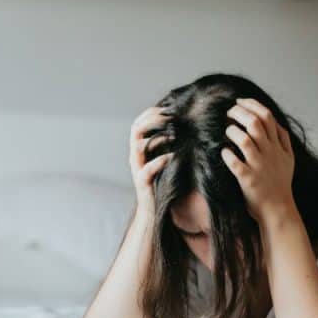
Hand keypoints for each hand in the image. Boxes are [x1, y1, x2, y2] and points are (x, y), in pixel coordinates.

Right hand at [129, 106, 173, 220]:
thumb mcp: (164, 159)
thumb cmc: (162, 183)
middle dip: (152, 119)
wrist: (152, 210)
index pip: (138, 123)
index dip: (151, 112)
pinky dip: (160, 160)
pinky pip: (147, 169)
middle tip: (169, 115)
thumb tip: (182, 126)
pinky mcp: (143, 182)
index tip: (168, 107)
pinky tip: (172, 156)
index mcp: (139, 149)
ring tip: (173, 134)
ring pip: (137, 146)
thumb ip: (167, 144)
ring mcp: (137, 169)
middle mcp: (135, 156)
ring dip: (155, 136)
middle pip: (135, 129)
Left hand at [221, 98, 295, 223]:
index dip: (251, 105)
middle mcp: (269, 153)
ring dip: (232, 131)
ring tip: (227, 131)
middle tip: (228, 112)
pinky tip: (224, 152)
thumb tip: (276, 122)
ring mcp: (259, 166)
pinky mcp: (248, 180)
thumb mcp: (288, 159)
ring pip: (244, 140)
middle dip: (238, 112)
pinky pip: (234, 163)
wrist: (278, 210)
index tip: (239, 101)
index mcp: (277, 146)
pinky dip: (227, 155)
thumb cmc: (280, 184)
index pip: (267, 116)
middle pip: (255, 123)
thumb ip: (283, 140)